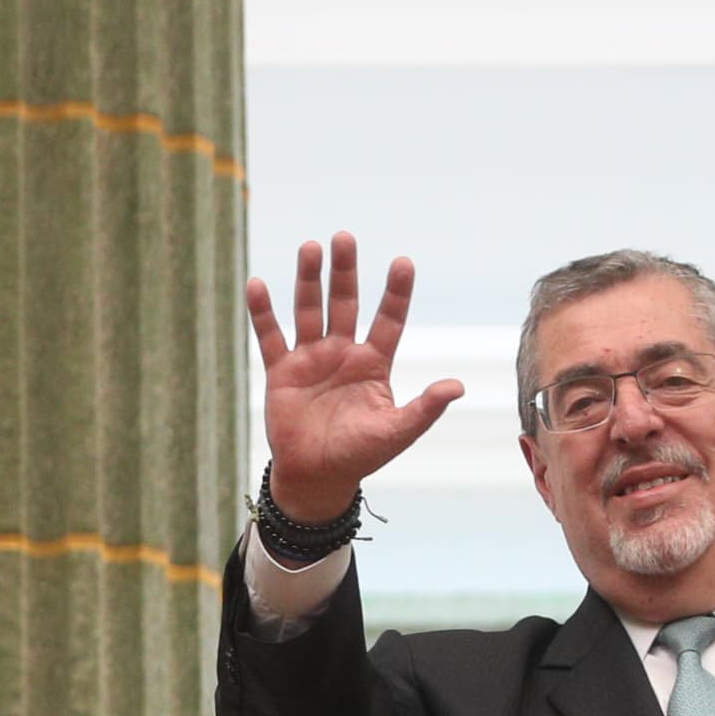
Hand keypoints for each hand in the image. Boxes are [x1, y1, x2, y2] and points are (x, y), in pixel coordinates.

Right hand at [245, 232, 464, 524]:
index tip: (403, 262)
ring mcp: (310, 359)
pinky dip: (262, 312)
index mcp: (373, 363)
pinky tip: (257, 284)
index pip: (388, 319)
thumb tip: (457, 385)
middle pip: (344, 302)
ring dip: (308, 280)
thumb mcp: (396, 432)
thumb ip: (424, 408)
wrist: (316, 478)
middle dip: (345, 271)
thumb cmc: (360, 456)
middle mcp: (342, 352)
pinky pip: (270, 336)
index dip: (396, 292)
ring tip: (310, 248)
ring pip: (308, 310)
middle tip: (344, 237)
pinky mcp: (281, 371)